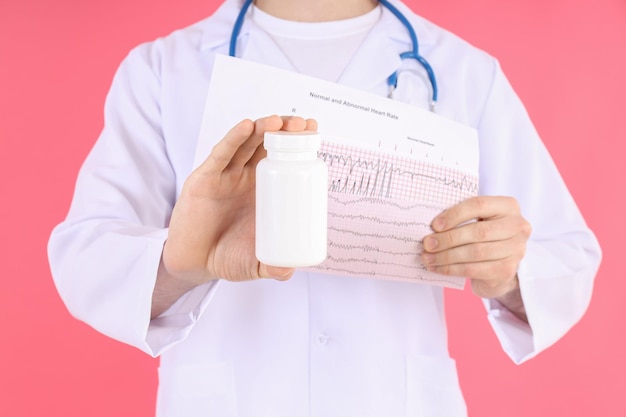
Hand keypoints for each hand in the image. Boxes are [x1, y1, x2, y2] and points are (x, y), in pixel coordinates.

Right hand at [162, 115, 317, 285]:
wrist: (193, 264)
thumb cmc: (227, 258)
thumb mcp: (256, 264)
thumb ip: (273, 269)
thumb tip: (290, 270)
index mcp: (264, 191)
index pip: (283, 159)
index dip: (298, 144)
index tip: (316, 132)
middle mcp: (246, 178)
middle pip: (267, 144)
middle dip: (285, 130)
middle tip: (303, 123)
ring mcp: (226, 175)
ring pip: (246, 144)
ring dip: (262, 128)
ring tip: (278, 120)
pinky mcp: (205, 178)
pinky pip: (221, 154)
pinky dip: (233, 139)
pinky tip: (245, 126)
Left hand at [420, 196, 531, 298]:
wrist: (500, 266)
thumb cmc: (484, 237)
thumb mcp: (478, 220)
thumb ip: (462, 218)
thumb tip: (433, 227)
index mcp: (508, 206)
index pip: (478, 205)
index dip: (454, 215)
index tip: (435, 225)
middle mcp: (517, 226)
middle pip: (477, 231)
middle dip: (447, 239)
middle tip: (427, 244)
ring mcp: (515, 250)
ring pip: (474, 252)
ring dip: (446, 256)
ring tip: (428, 257)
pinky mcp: (507, 270)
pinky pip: (473, 269)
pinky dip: (451, 269)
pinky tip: (437, 268)